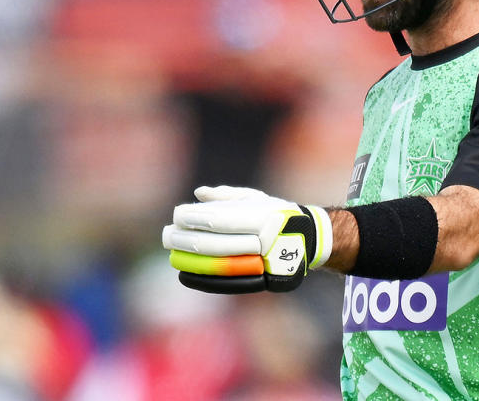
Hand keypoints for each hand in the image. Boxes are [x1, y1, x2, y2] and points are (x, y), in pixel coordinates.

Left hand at [162, 186, 332, 293]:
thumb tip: (198, 194)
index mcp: (263, 216)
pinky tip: (186, 273)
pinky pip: (227, 283)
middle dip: (187, 240)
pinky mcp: (263, 281)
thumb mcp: (257, 198)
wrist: (312, 240)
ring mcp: (265, 263)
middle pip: (216, 243)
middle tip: (167, 236)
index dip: (195, 219)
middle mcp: (265, 240)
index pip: (220, 219)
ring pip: (220, 265)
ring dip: (191, 260)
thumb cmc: (278, 214)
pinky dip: (204, 279)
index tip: (176, 216)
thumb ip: (227, 196)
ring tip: (172, 253)